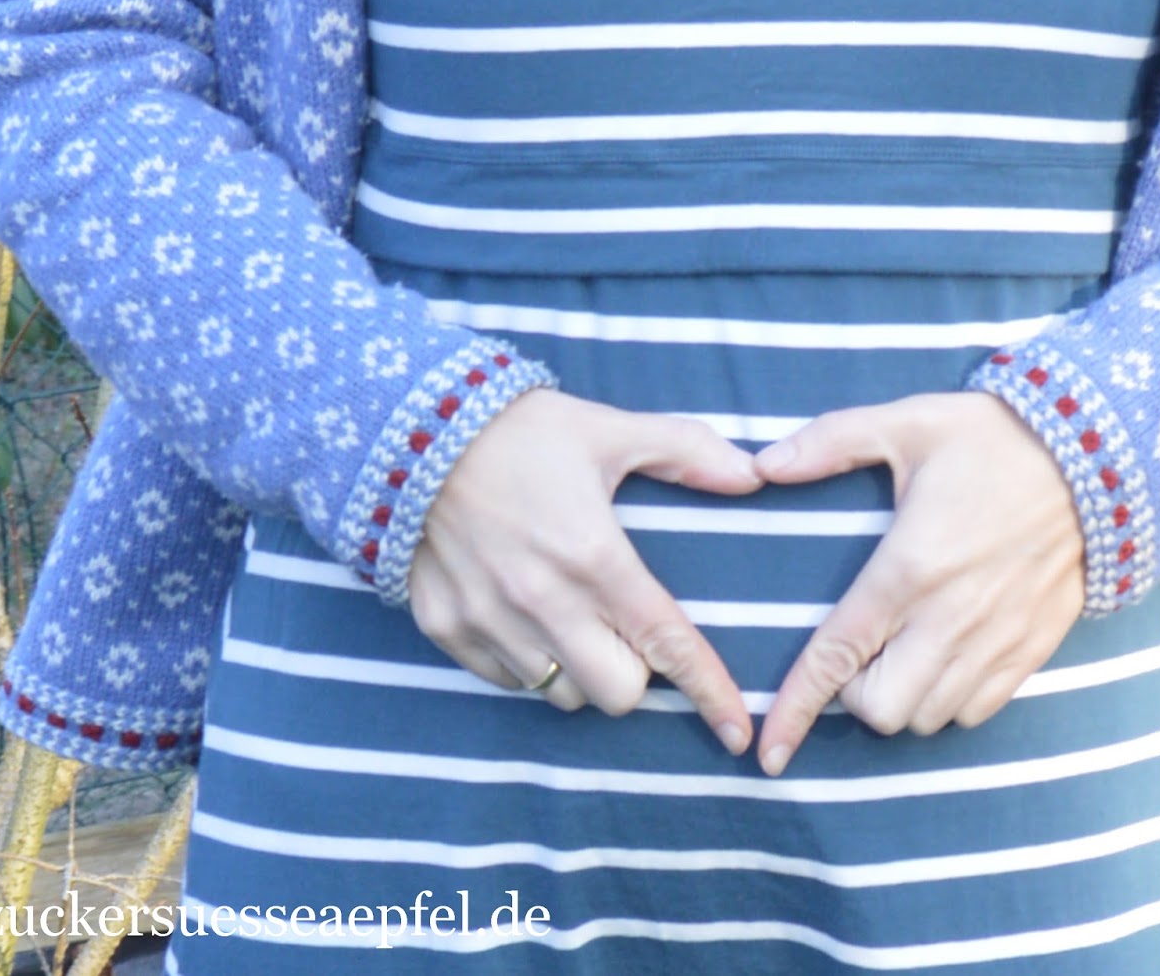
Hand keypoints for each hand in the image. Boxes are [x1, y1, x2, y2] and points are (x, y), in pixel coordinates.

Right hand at [409, 389, 758, 754]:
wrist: (408, 428)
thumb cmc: (520, 430)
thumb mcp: (610, 429)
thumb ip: (686, 451)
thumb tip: (752, 475)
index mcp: (595, 558)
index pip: (667, 644)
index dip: (708, 692)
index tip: (735, 732)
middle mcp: (543, 602)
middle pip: (617, 694)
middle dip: (636, 675)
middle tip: (626, 631)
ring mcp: (489, 621)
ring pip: (559, 694)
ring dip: (580, 670)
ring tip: (572, 619)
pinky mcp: (445, 627)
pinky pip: (505, 680)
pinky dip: (527, 663)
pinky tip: (525, 617)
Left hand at [752, 392, 1085, 774]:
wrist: (1101, 456)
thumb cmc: (992, 438)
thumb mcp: (906, 424)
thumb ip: (830, 443)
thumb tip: (763, 465)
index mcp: (906, 568)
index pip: (836, 657)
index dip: (796, 710)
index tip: (770, 752)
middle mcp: (948, 617)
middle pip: (880, 710)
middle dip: (856, 696)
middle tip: (861, 654)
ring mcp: (995, 640)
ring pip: (928, 719)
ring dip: (904, 700)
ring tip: (904, 654)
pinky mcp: (1033, 650)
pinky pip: (977, 712)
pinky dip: (951, 702)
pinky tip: (946, 660)